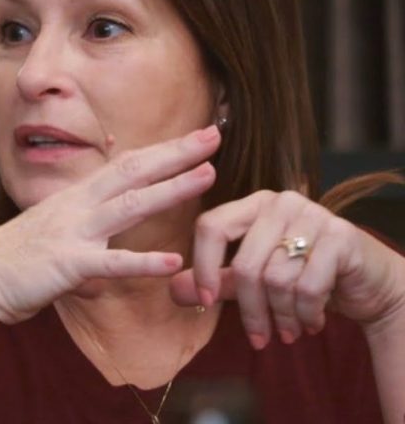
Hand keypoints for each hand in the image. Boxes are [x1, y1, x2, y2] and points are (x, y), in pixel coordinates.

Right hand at [0, 126, 221, 330]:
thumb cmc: (10, 264)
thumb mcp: (51, 241)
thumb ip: (81, 244)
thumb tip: (100, 261)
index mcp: (74, 199)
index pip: (125, 166)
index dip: (162, 152)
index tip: (194, 138)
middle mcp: (77, 207)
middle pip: (133, 172)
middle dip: (175, 153)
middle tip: (213, 135)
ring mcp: (73, 232)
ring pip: (130, 206)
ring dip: (171, 189)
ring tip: (208, 176)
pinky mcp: (67, 264)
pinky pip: (111, 264)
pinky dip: (143, 263)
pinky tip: (173, 263)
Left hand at [170, 190, 404, 347]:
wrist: (369, 282)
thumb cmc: (304, 276)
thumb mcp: (255, 280)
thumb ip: (215, 282)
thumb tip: (173, 290)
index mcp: (253, 204)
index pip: (211, 226)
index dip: (203, 266)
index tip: (205, 301)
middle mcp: (281, 203)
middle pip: (245, 264)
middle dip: (250, 310)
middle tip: (258, 338)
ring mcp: (314, 215)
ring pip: (276, 279)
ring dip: (281, 316)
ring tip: (288, 331)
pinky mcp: (341, 237)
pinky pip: (308, 286)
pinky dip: (305, 314)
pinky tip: (310, 323)